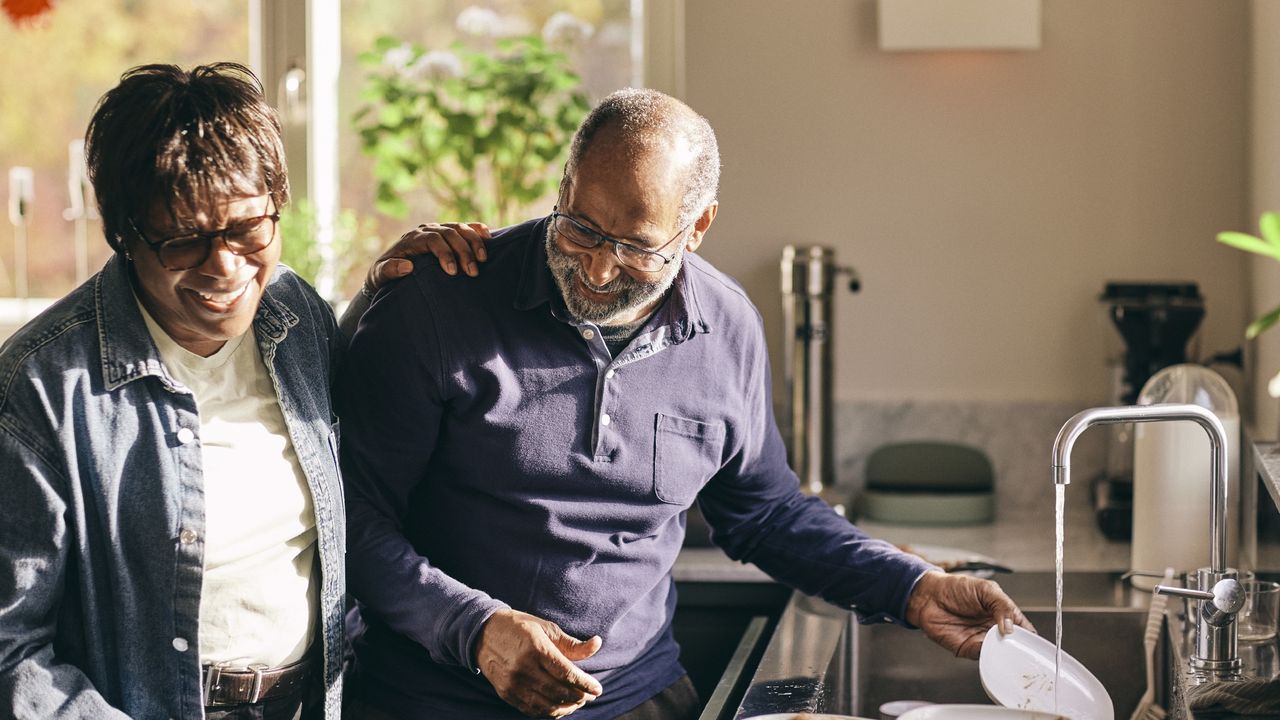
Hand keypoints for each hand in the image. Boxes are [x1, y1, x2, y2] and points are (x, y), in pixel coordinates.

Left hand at [366, 222, 490, 291]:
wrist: (389, 270)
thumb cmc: (385, 275)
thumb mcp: (380, 275)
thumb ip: (389, 270)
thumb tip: (407, 266)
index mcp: (412, 238)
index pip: (433, 239)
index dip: (445, 253)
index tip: (453, 272)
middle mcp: (427, 230)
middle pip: (450, 233)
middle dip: (464, 252)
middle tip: (472, 272)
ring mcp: (439, 229)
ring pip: (460, 228)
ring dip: (474, 242)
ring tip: (483, 260)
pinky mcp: (449, 234)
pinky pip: (466, 227)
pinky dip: (478, 230)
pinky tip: (488, 238)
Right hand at [475, 609, 603, 717]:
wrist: (483, 633)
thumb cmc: (520, 627)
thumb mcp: (546, 628)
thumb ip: (572, 643)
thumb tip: (597, 644)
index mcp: (536, 649)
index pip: (567, 673)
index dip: (585, 684)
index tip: (598, 689)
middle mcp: (523, 668)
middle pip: (559, 691)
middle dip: (579, 697)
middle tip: (590, 696)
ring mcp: (513, 684)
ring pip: (546, 705)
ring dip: (566, 707)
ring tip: (577, 702)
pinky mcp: (506, 694)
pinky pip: (532, 710)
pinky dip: (549, 712)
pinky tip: (559, 706)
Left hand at [905, 570, 1033, 659]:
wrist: (928, 595)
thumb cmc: (955, 588)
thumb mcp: (985, 589)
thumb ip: (1002, 605)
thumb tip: (1010, 626)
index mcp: (1002, 614)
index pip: (1023, 628)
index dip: (1029, 636)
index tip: (1033, 641)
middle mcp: (994, 629)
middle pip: (1013, 645)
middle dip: (1018, 648)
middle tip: (1019, 647)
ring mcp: (981, 640)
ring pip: (999, 653)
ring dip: (1002, 653)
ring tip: (1003, 646)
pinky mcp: (967, 648)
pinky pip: (982, 656)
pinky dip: (987, 656)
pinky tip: (989, 649)